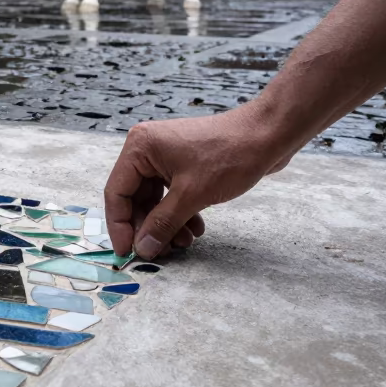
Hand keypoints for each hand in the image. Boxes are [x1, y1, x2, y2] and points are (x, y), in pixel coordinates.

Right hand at [104, 104, 294, 259]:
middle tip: (160, 251)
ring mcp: (167, 156)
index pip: (117, 193)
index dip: (120, 225)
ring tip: (184, 242)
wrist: (268, 135)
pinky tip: (196, 228)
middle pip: (136, 198)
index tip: (127, 251)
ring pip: (155, 200)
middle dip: (149, 227)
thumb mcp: (192, 195)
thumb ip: (162, 224)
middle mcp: (148, 149)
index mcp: (140, 148)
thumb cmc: (230, 155)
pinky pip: (172, 194)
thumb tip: (142, 248)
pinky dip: (180, 213)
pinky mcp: (184, 164)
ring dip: (167, 223)